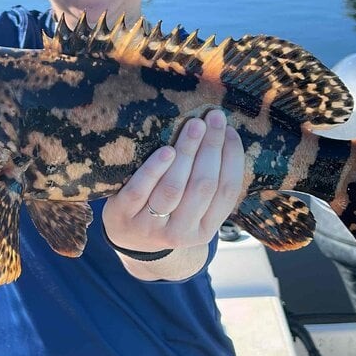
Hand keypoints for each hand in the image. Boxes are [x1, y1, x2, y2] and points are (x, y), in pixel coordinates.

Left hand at [102, 109, 244, 254]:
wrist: (126, 237)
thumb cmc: (166, 212)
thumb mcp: (191, 209)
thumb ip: (207, 182)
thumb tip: (223, 133)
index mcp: (205, 229)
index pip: (227, 191)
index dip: (232, 158)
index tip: (230, 129)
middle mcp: (181, 232)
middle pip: (203, 185)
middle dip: (211, 148)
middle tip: (214, 117)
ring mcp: (151, 226)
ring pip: (174, 187)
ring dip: (188, 152)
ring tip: (195, 125)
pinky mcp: (124, 216)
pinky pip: (140, 191)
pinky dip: (154, 169)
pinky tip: (166, 150)